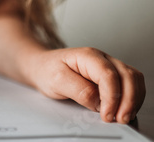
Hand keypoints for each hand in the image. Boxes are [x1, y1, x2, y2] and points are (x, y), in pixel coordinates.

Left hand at [28, 47, 144, 123]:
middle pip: (128, 75)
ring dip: (133, 99)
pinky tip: (125, 110)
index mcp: (88, 56)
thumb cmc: (47, 70)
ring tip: (123, 116)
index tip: (106, 114)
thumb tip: (99, 102)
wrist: (42, 67)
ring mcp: (109, 66)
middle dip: (128, 100)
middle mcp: (102, 59)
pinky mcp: (112, 76)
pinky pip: (131, 84)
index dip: (112, 97)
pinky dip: (133, 98)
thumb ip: (79, 90)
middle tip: (119, 119)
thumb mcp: (56, 80)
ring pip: (134, 79)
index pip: (108, 75)